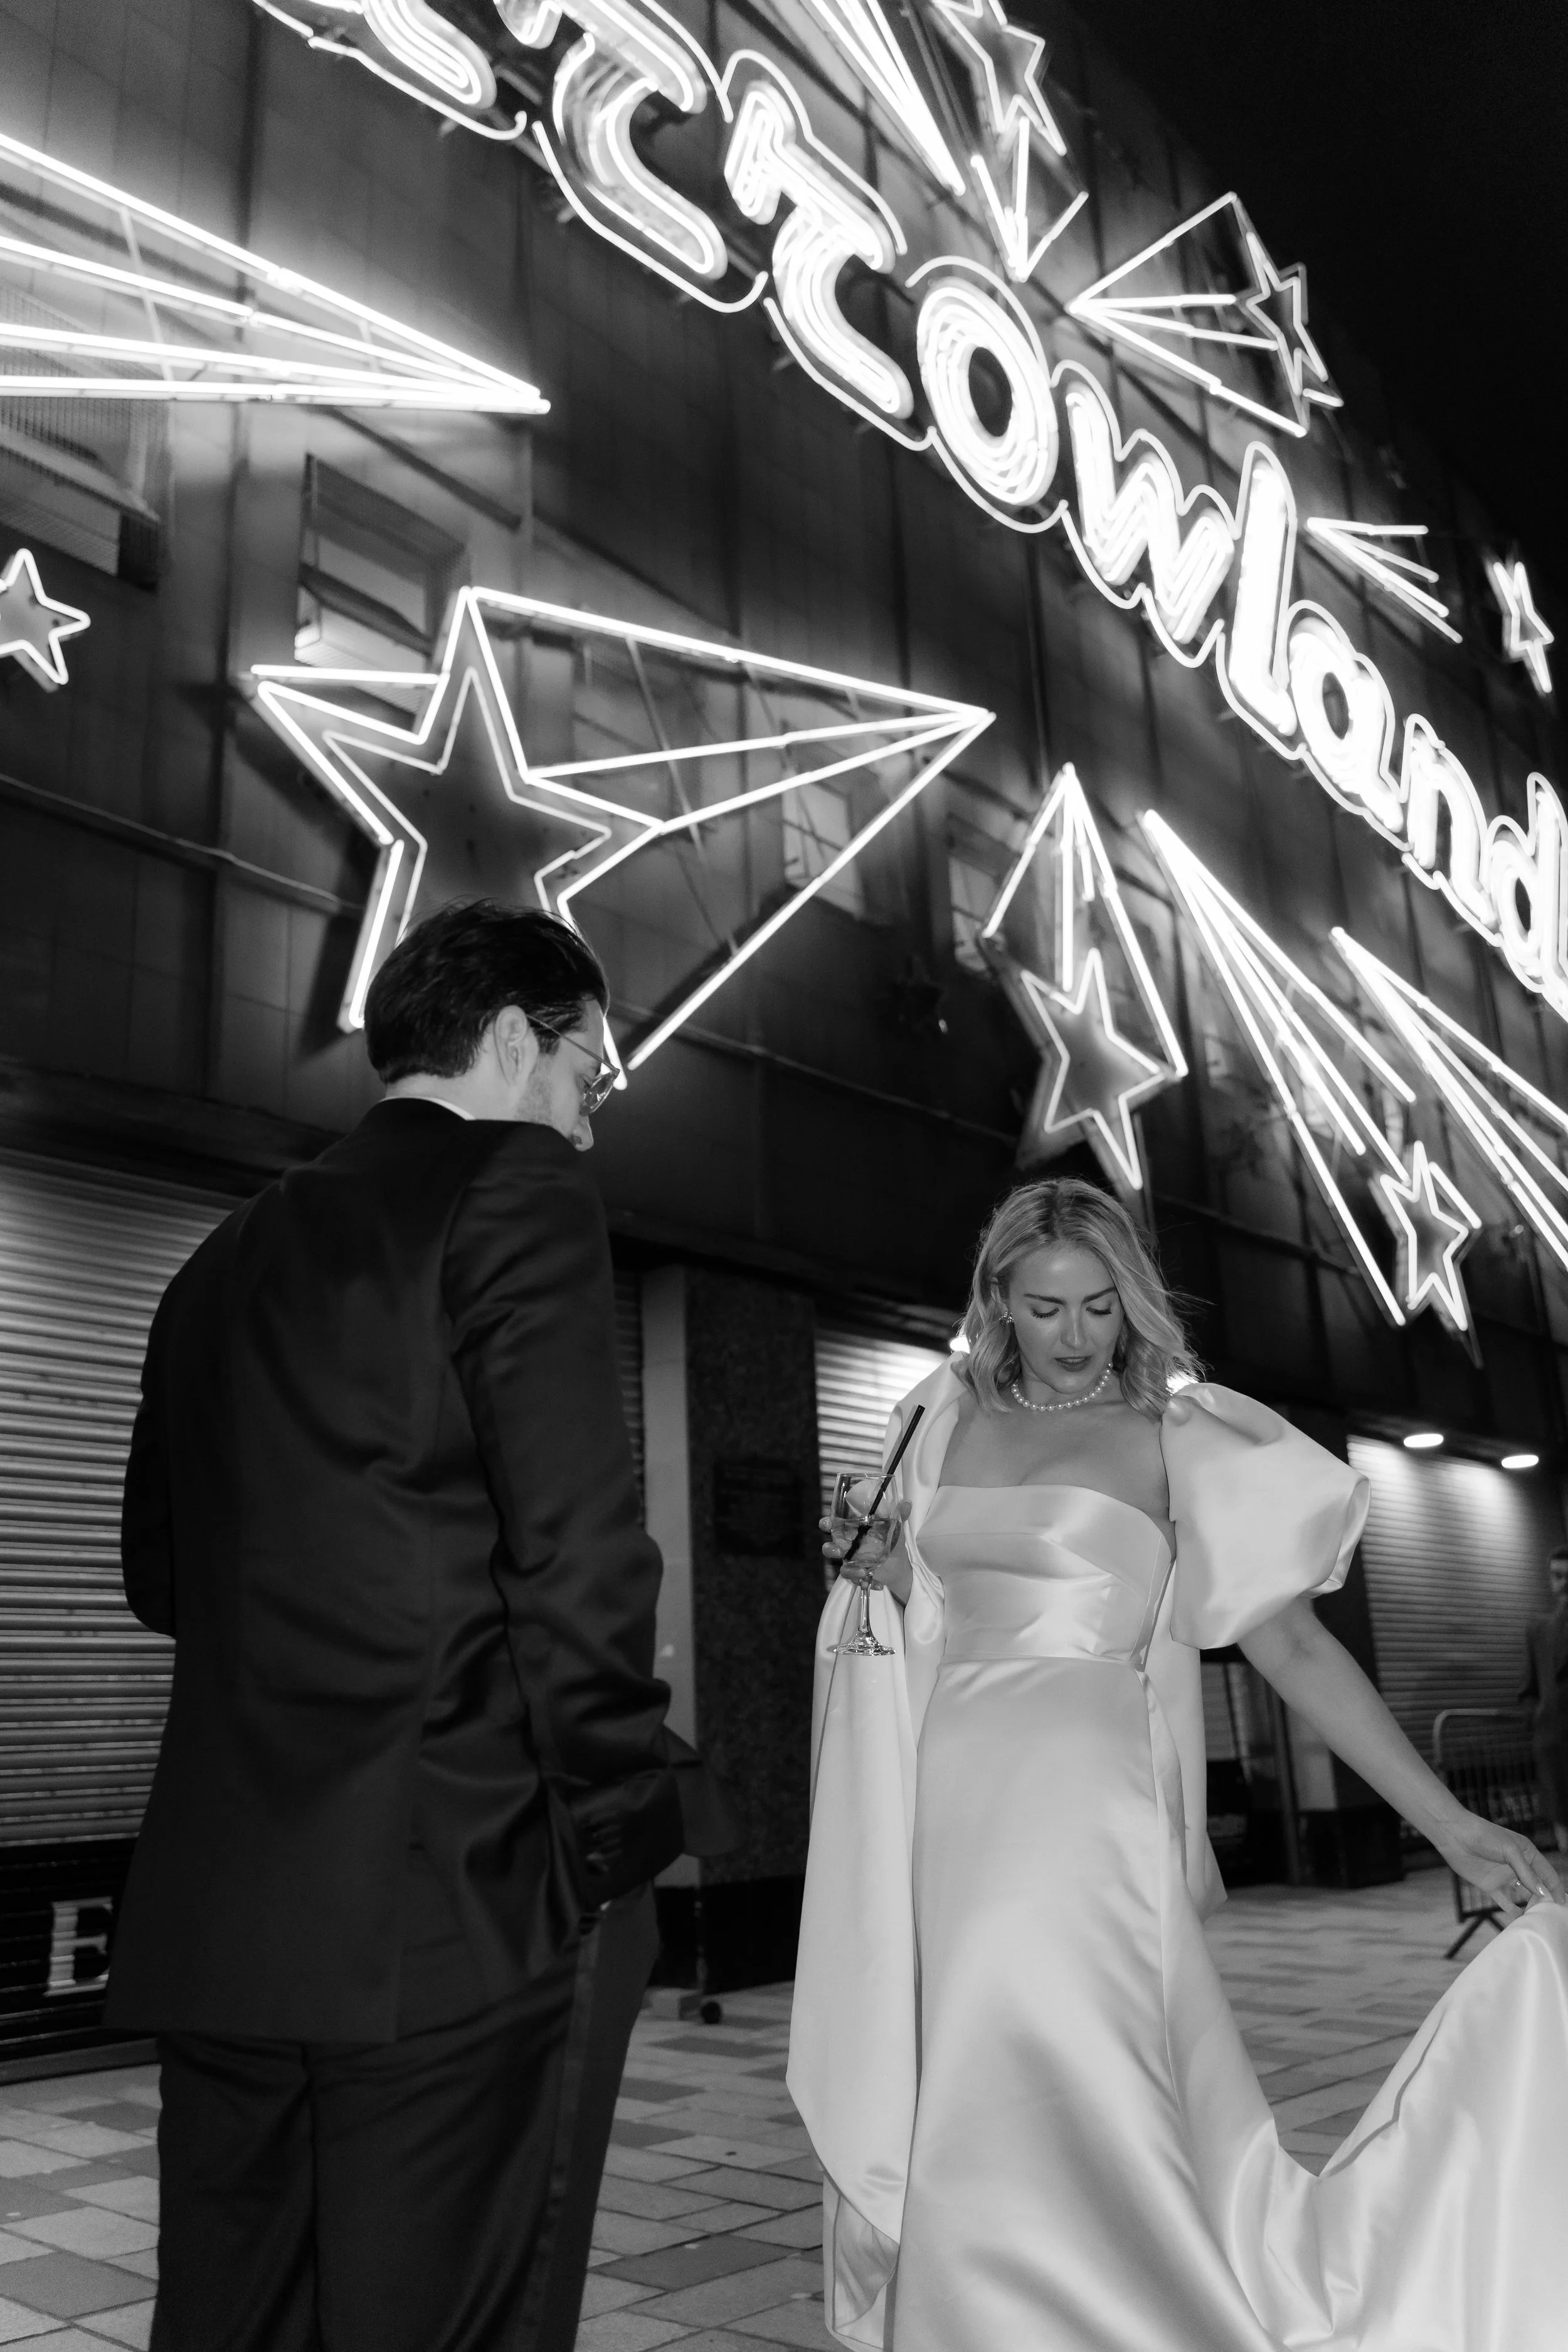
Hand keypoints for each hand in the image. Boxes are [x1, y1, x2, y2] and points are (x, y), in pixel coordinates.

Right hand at [820, 1480, 912, 1603]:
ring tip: (862, 1571)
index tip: (826, 1523)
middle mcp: (849, 1545)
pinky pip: (853, 1577)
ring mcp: (852, 1561)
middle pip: (831, 1546)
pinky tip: (870, 1578)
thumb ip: (899, 1516)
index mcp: (853, 1530)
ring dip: (847, 1569)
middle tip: (837, 1550)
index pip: (835, 1524)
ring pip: (840, 1566)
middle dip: (829, 1548)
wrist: (899, 1564)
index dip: (827, 1523)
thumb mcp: (895, 1527)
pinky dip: (860, 1579)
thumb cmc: (891, 1541)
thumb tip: (906, 1503)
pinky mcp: (857, 1573)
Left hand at [1429, 1808, 1565, 1908]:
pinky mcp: (1491, 1885)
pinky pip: (1505, 1901)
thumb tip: (1542, 1892)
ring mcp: (1505, 1877)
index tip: (1562, 1903)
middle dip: (1545, 1900)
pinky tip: (1519, 1920)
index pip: (1547, 1873)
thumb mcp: (1509, 1850)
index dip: (1556, 1887)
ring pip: (1523, 1895)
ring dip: (1530, 1906)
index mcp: (1527, 1853)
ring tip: (1537, 1921)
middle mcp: (1518, 1866)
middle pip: (1537, 1886)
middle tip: (1550, 1916)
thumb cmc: (1484, 1836)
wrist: (1454, 1836)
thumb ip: (1526, 1871)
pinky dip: (1513, 1911)